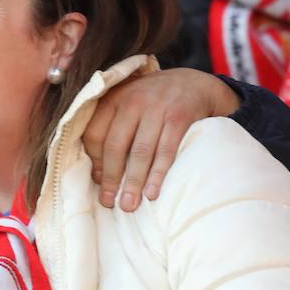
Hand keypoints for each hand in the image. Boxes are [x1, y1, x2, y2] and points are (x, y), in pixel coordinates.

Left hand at [82, 67, 238, 210]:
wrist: (195, 84)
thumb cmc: (155, 103)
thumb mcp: (129, 105)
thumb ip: (112, 129)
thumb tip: (98, 175)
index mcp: (114, 98)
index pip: (95, 133)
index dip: (95, 161)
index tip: (98, 183)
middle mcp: (133, 100)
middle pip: (115, 145)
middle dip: (111, 178)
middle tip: (109, 203)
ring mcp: (157, 107)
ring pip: (140, 151)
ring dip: (134, 182)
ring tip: (129, 205)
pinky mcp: (179, 116)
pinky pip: (166, 150)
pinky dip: (158, 173)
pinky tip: (152, 193)